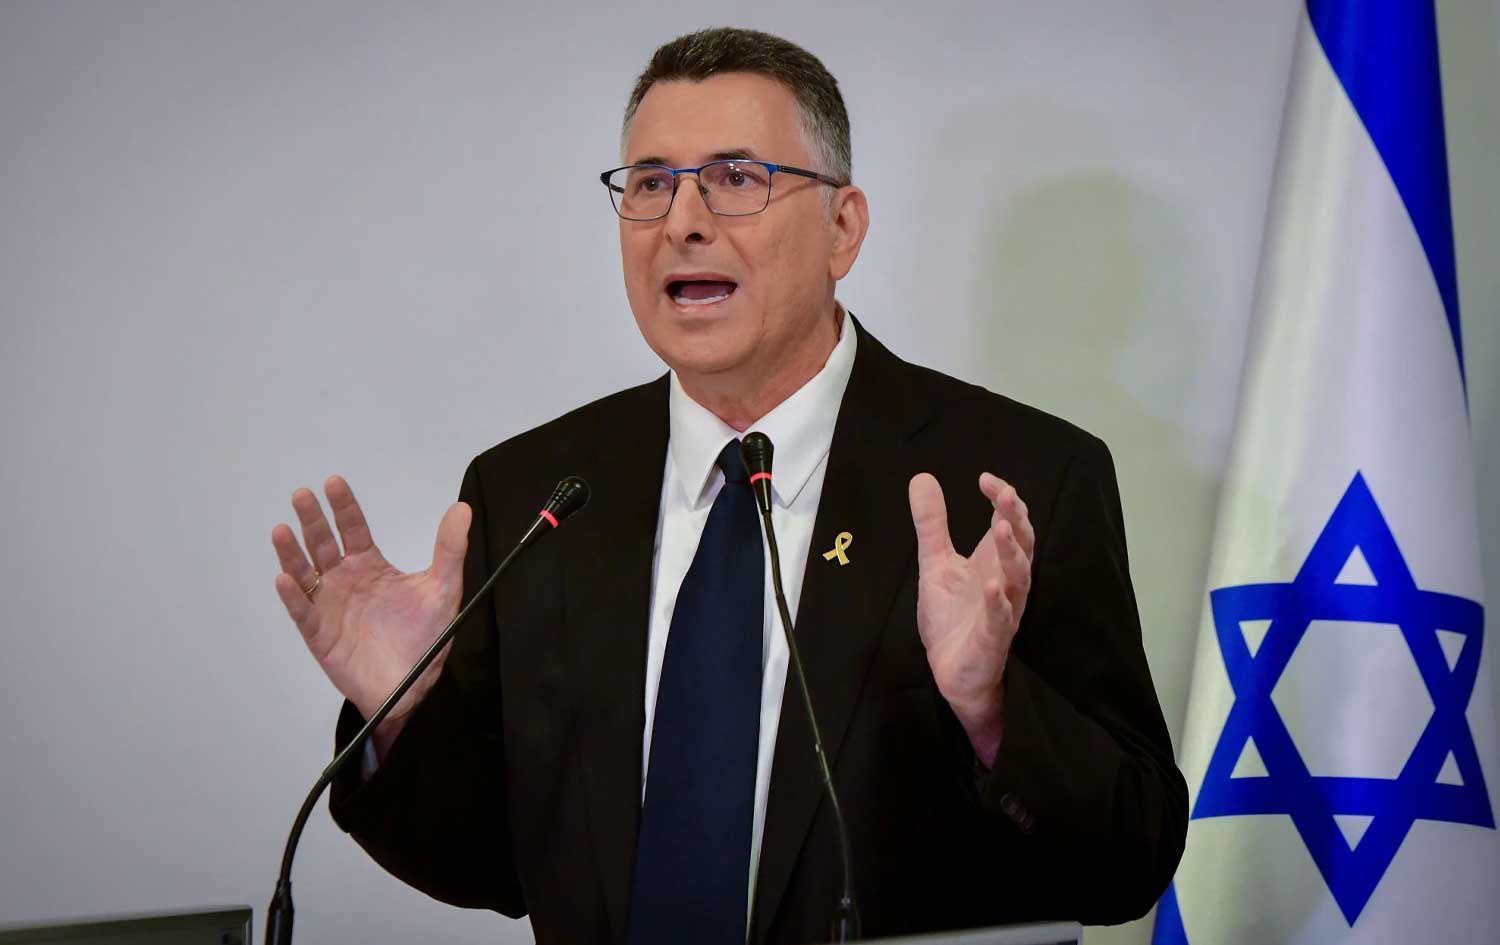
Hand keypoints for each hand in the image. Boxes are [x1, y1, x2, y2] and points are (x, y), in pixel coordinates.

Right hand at [271, 476, 469, 748]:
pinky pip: (302, 612)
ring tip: (282, 530)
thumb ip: (450, 549)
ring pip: (305, 572)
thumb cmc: (426, 639)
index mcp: (370, 566)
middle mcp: (345, 580)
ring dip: (292, 552)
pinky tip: (285, 579)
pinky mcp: (319, 634)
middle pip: (324, 543)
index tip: (334, 483)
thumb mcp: (443, 589)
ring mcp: (329, 606)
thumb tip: (462, 509)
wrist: (414, 686)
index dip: (343, 506)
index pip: (353, 528)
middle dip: (313, 520)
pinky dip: (292, 596)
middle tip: (303, 495)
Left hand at [908, 472, 1034, 765]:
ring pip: (1018, 577)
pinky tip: (993, 585)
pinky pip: (1001, 618)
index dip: (1004, 499)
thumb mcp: (936, 563)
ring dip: (1010, 552)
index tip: (985, 479)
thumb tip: (921, 477)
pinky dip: (998, 601)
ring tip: (1000, 528)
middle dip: (1015, 519)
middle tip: (1005, 495)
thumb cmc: (953, 617)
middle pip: (1022, 544)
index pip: (1009, 521)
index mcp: (994, 560)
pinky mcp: (993, 637)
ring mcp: (1004, 609)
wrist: (951, 671)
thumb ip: (932, 524)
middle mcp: (1006, 581)